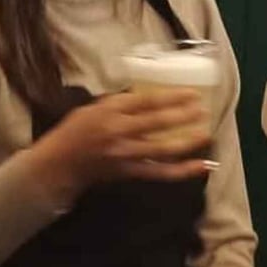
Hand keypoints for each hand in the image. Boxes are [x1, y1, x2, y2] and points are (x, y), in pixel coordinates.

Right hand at [28, 87, 213, 205]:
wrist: (61, 162)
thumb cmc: (77, 130)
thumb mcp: (95, 107)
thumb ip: (121, 103)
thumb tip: (150, 97)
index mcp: (110, 111)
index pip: (146, 101)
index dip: (172, 97)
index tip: (192, 93)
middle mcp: (119, 132)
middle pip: (157, 122)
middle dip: (182, 115)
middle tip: (203, 109)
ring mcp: (125, 154)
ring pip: (162, 148)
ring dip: (186, 142)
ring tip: (205, 134)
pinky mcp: (130, 172)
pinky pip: (160, 173)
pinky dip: (182, 171)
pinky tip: (200, 166)